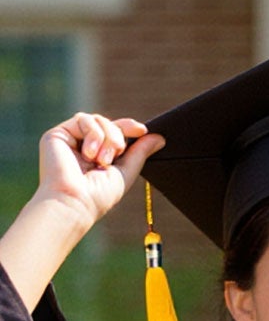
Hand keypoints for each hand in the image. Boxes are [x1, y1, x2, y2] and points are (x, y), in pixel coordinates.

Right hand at [33, 114, 158, 232]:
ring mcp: (70, 139)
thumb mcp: (126, 172)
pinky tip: (89, 154)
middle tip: (116, 154)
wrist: (75, 201)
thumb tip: (159, 137)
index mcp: (98, 155)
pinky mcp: (57, 134)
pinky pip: (83, 119)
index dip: (128, 127)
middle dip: (118, 136)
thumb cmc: (99, 195)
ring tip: (102, 160)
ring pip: (97, 119)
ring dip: (107, 137)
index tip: (142, 130)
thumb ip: (140, 153)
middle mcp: (83, 146)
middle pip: (108, 123)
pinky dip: (93, 134)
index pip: (115, 132)